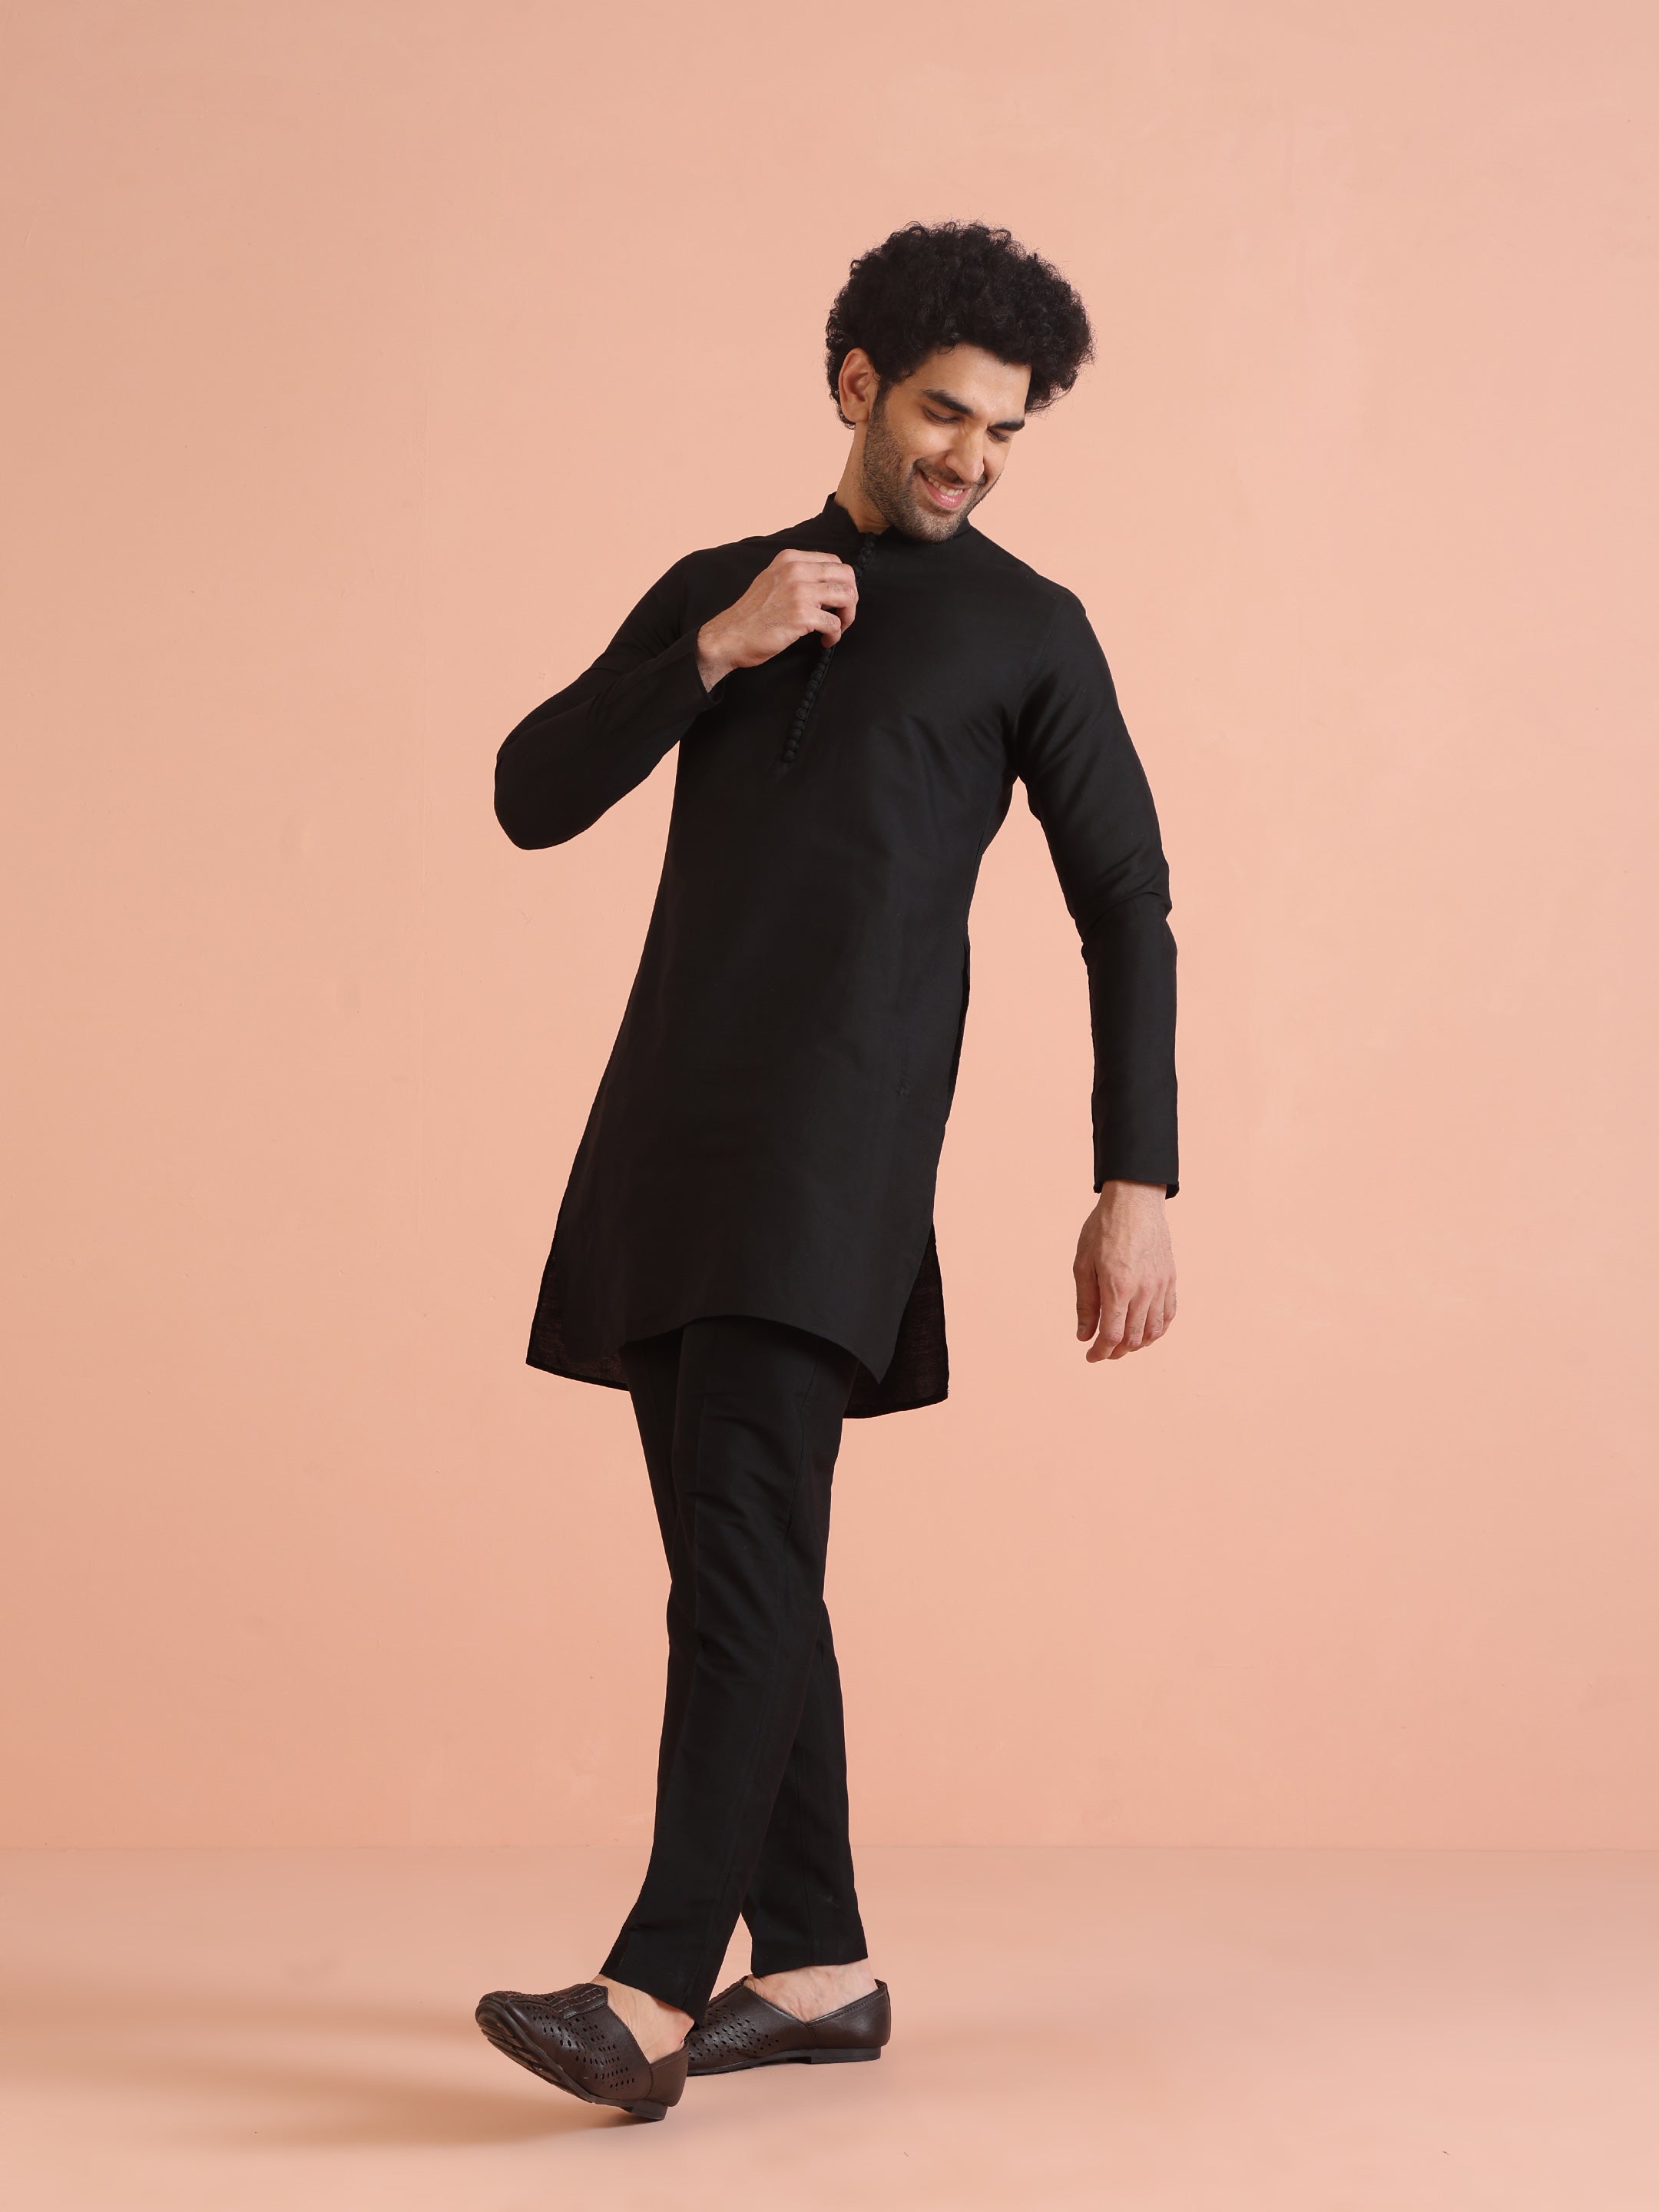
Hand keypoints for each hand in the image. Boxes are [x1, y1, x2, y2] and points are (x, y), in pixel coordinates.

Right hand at [696, 550, 859, 690]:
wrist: (729, 636)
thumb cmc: (751, 614)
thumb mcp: (772, 580)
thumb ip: (797, 575)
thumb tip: (827, 583)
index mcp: (790, 559)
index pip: (834, 562)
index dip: (842, 583)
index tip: (836, 601)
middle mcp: (796, 570)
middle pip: (846, 575)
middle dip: (851, 598)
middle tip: (843, 616)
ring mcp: (799, 592)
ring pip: (847, 596)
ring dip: (847, 617)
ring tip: (836, 629)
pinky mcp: (801, 615)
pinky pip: (835, 623)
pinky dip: (835, 635)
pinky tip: (825, 640)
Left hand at [1073, 1180, 1175, 1362]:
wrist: (1135, 1201)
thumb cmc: (1104, 1229)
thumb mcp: (1083, 1264)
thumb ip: (1085, 1303)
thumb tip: (1084, 1336)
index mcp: (1118, 1286)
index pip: (1112, 1336)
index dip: (1101, 1352)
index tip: (1091, 1356)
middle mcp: (1143, 1290)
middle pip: (1133, 1338)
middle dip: (1116, 1352)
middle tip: (1103, 1351)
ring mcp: (1160, 1285)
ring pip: (1153, 1331)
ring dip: (1137, 1344)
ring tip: (1122, 1344)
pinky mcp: (1170, 1279)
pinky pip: (1169, 1315)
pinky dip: (1157, 1330)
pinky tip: (1145, 1331)